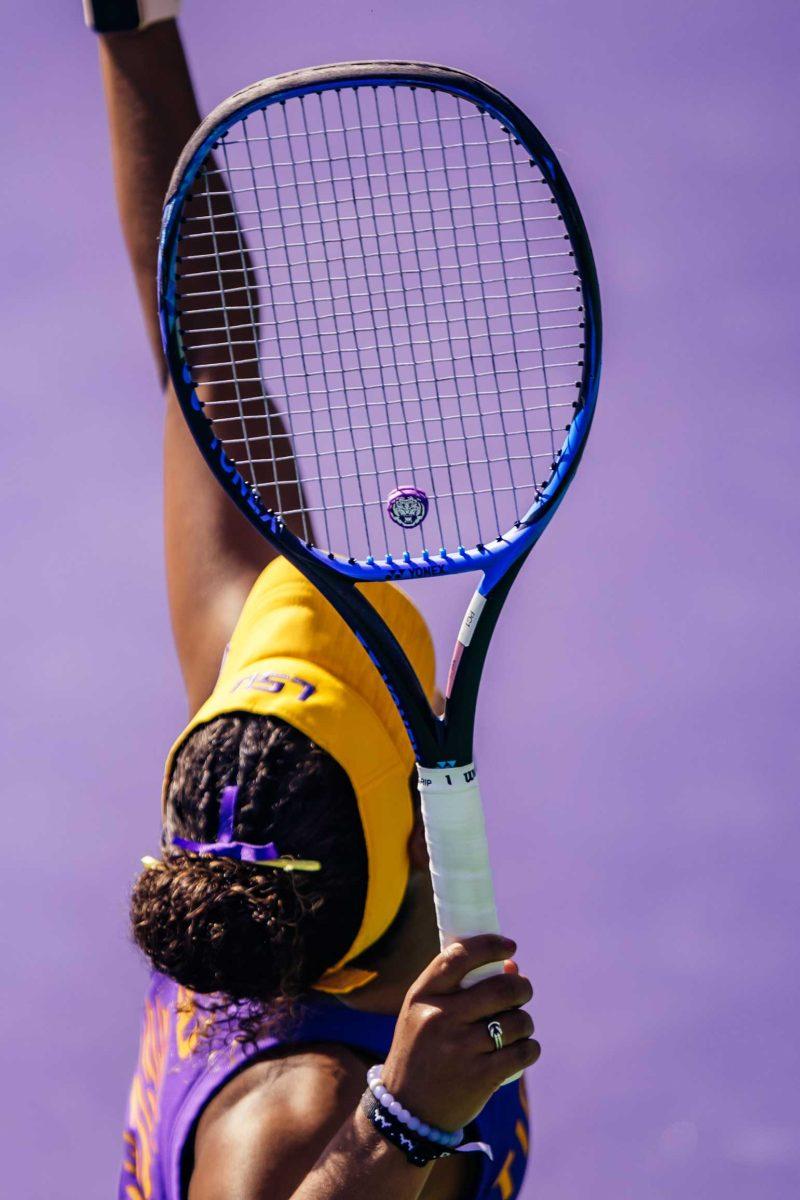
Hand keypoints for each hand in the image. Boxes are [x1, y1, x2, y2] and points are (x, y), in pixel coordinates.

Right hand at [381, 934, 539, 1130]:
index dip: (490, 945)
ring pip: (517, 1020)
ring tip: (518, 1027)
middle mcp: (441, 1017)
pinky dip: (530, 1048)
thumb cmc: (421, 1051)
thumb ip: (460, 988)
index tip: (510, 946)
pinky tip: (523, 1049)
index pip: (459, 956)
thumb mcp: (424, 1013)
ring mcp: (461, 1048)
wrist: (408, 1110)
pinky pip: (523, 1052)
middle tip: (523, 990)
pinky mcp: (480, 1076)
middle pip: (501, 988)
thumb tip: (514, 966)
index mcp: (423, 995)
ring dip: (525, 1022)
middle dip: (522, 987)